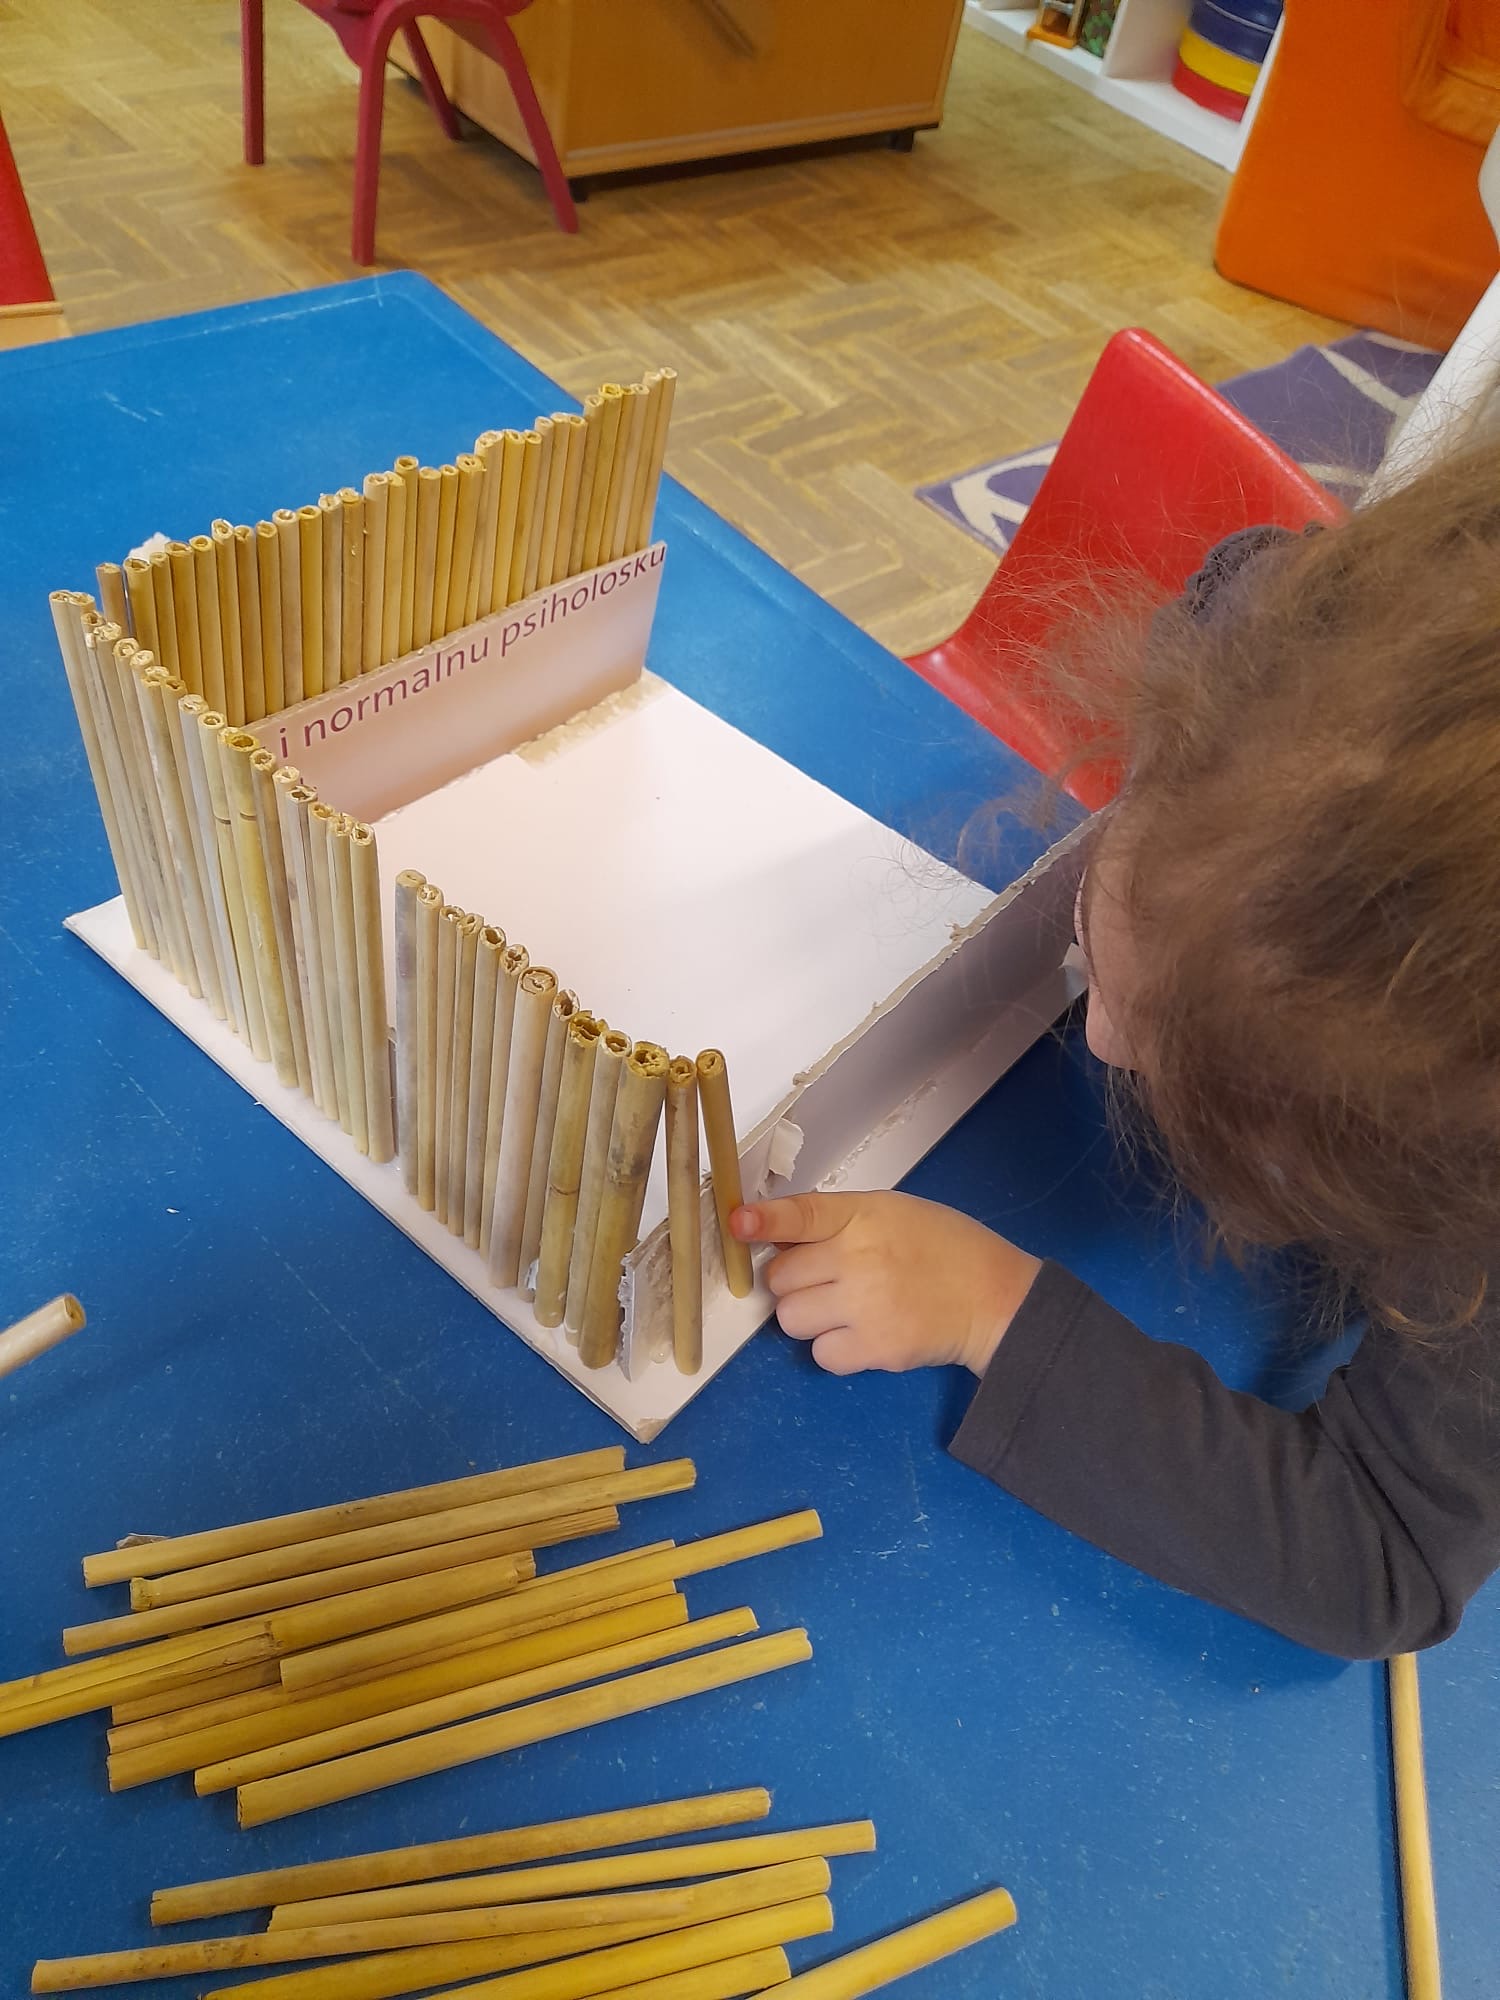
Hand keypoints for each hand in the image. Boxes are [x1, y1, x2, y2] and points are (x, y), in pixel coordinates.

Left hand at [731, 1190, 1040, 1378]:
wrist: (993, 1297)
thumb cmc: (941, 1247)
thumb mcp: (892, 1212)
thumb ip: (836, 1221)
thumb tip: (773, 1236)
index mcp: (865, 1216)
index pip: (802, 1215)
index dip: (764, 1220)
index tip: (737, 1224)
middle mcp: (860, 1259)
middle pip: (780, 1278)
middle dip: (794, 1281)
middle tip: (829, 1279)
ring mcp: (866, 1307)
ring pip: (791, 1319)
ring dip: (808, 1316)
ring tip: (845, 1307)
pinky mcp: (875, 1349)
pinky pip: (820, 1354)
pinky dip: (833, 1348)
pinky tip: (861, 1332)